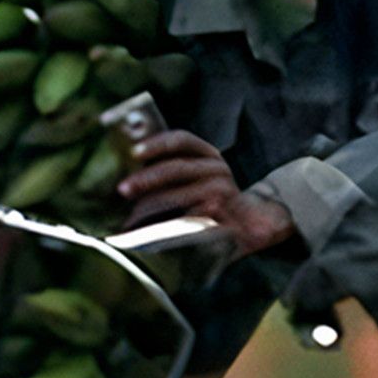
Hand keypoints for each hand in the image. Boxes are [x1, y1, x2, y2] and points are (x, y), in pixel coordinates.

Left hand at [115, 130, 293, 256]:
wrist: (255, 222)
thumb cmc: (214, 198)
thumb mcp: (200, 176)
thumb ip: (173, 170)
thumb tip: (128, 176)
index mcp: (208, 154)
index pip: (181, 140)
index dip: (156, 142)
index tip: (134, 152)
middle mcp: (218, 170)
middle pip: (177, 168)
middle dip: (146, 179)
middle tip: (122, 189)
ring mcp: (223, 194)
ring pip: (180, 198)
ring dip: (150, 209)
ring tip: (129, 221)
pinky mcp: (224, 219)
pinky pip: (190, 224)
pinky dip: (167, 230)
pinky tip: (150, 237)